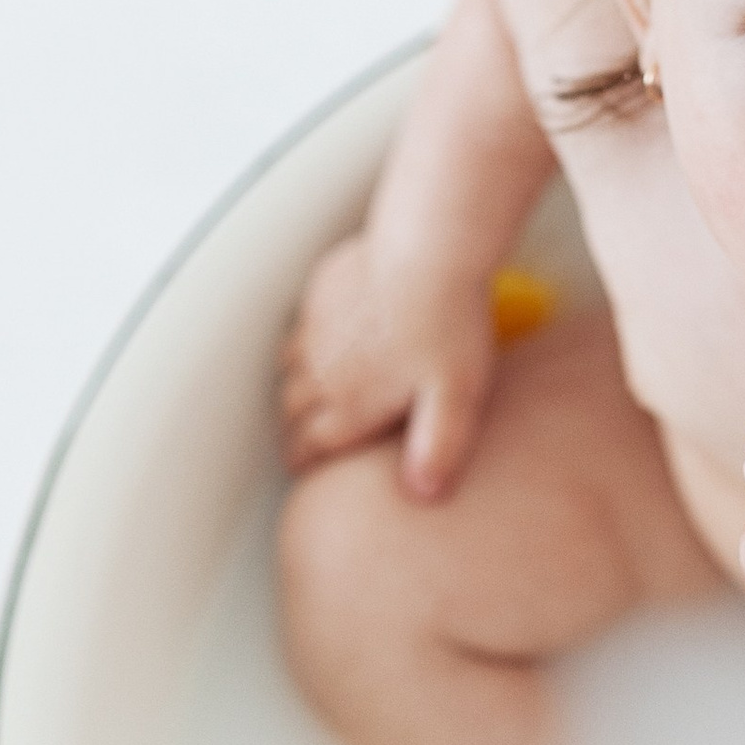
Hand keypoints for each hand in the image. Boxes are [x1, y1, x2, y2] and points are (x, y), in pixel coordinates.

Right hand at [276, 231, 496, 497]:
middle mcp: (321, 370)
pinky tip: (331, 335)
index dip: (304, 461)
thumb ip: (437, 448)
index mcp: (349, 403)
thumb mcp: (456, 396)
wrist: (432, 250)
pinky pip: (302, 323)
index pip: (307, 446)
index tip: (305, 467)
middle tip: (308, 435)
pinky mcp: (322, 291)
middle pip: (291, 410)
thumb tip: (422, 495)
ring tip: (315, 391)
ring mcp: (316, 327)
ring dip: (297, 383)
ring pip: (288, 367)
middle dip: (296, 427)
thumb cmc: (449, 322)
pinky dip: (308, 338)